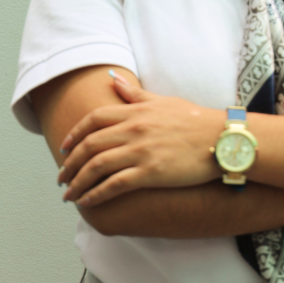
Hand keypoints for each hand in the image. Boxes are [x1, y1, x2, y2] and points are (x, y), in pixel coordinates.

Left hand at [57, 73, 223, 206]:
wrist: (221, 138)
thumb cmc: (195, 120)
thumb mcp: (163, 101)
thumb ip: (135, 94)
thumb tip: (112, 80)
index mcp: (136, 111)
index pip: (93, 119)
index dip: (75, 134)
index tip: (65, 147)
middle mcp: (133, 129)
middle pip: (89, 145)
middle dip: (69, 163)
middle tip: (61, 176)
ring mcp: (140, 151)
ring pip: (96, 166)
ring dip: (77, 182)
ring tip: (69, 194)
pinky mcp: (150, 173)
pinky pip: (114, 185)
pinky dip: (96, 194)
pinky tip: (87, 202)